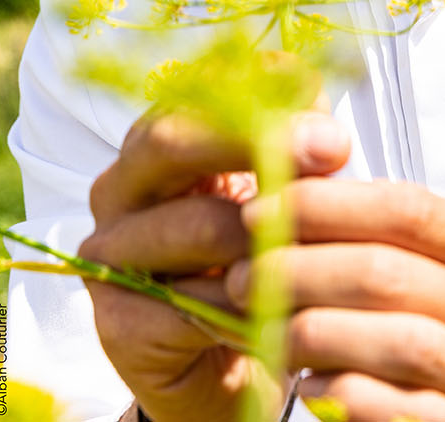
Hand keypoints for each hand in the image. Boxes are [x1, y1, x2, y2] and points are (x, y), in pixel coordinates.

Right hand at [79, 108, 351, 421]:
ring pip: (195, 224)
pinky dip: (254, 306)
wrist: (231, 356)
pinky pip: (196, 302)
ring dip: (272, 236)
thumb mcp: (288, 190)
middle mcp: (122, 186)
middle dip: (263, 139)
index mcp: (161, 140)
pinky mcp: (117, 322)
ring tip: (324, 248)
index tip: (325, 98)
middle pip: (174, 139)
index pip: (200, 89)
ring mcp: (110, 253)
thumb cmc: (261, 254)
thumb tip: (321, 111)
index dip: (268, 88)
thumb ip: (300, 143)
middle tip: (334, 149)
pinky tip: (289, 308)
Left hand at [224, 178, 444, 421]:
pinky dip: (351, 395)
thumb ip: (408, 248)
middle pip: (393, 273)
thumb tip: (303, 195)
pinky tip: (312, 387)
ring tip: (267, 332)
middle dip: (302, 269)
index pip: (412, 210)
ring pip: (402, 341)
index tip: (261, 210)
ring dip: (317, 332)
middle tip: (244, 276)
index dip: (329, 205)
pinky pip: (412, 411)